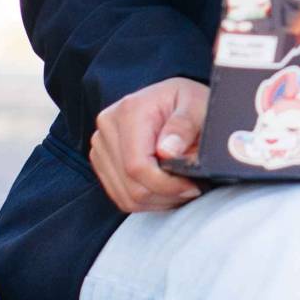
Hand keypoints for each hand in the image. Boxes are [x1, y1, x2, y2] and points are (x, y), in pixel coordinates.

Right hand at [89, 77, 208, 214]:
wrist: (174, 98)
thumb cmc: (187, 101)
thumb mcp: (197, 105)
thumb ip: (184, 126)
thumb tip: (167, 152)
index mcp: (129, 111)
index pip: (137, 166)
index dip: (166, 185)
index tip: (191, 185)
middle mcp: (108, 127)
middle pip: (131, 186)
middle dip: (166, 194)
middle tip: (191, 186)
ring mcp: (101, 146)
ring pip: (126, 196)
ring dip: (158, 200)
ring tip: (180, 187)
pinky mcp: (102, 161)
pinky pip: (121, 196)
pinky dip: (146, 200)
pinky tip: (165, 188)